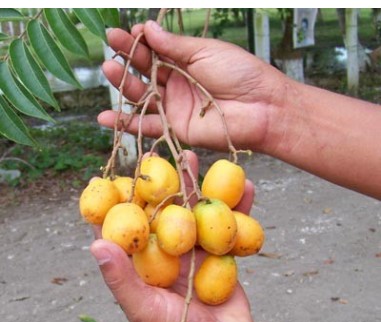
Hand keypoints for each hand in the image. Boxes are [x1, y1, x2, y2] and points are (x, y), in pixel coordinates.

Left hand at [90, 151, 255, 321]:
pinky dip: (239, 209)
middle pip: (164, 212)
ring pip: (196, 213)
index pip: (127, 227)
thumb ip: (121, 278)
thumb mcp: (143, 310)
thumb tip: (94, 242)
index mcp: (143, 266)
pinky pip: (230, 228)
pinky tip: (247, 186)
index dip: (119, 201)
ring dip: (199, 187)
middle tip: (163, 153)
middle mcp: (167, 256)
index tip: (112, 172)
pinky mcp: (223, 257)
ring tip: (199, 159)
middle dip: (164, 183)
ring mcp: (196, 255)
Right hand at [97, 22, 286, 153]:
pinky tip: (105, 117)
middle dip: (127, 56)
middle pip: (145, 71)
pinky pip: (147, 126)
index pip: (155, 50)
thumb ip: (174, 46)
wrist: (261, 108)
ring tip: (108, 69)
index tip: (123, 31)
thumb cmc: (240, 74)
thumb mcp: (205, 51)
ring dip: (123, 85)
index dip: (138, 40)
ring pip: (142, 96)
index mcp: (186, 61)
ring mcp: (175, 107)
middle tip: (110, 43)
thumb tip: (147, 29)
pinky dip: (127, 124)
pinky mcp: (176, 129)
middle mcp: (177, 83)